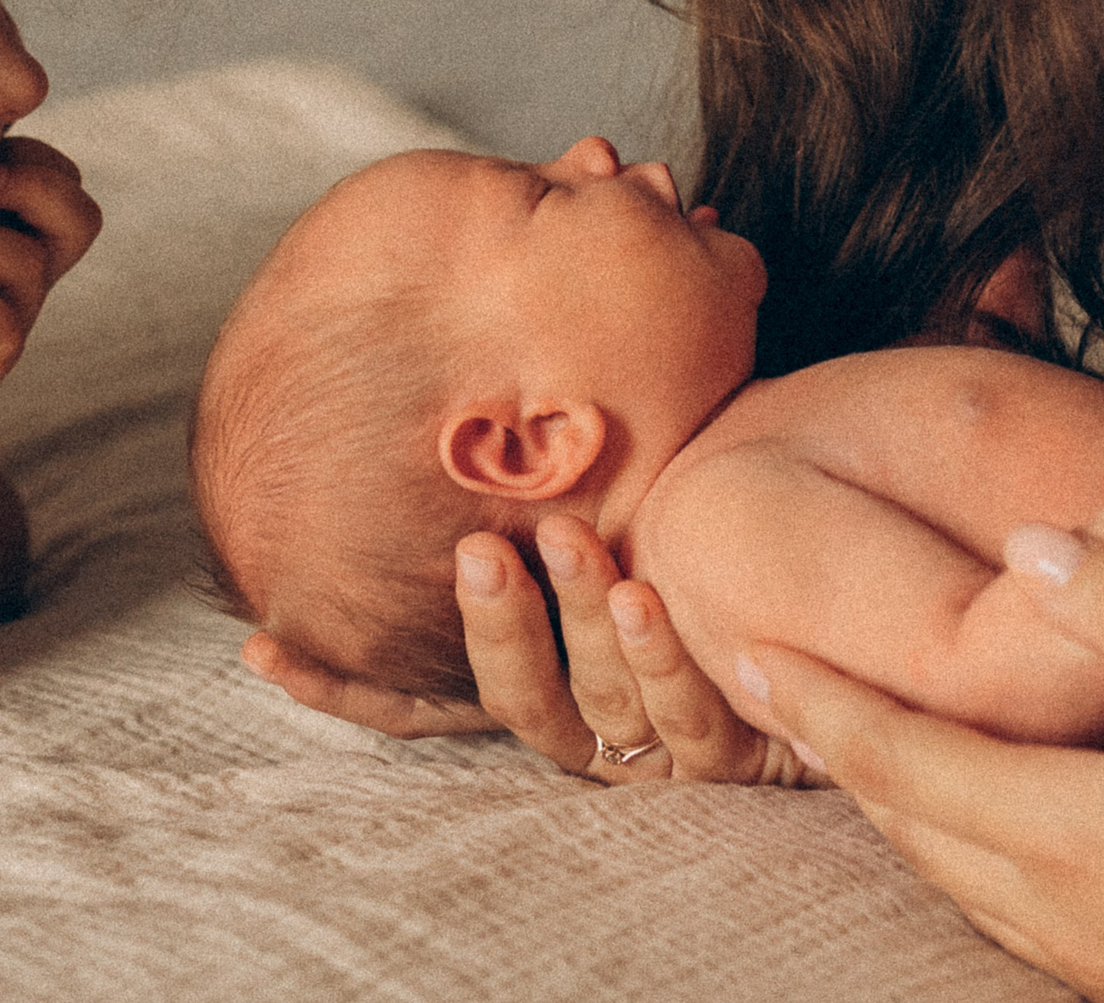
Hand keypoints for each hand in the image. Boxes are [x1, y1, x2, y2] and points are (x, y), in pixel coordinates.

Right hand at [240, 515, 801, 782]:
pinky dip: (662, 658)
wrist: (835, 595)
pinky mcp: (730, 753)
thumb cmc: (708, 532)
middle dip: (491, 623)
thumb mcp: (618, 496)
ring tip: (570, 544)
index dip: (343, 685)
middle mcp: (584, 722)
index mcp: (541, 676)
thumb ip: (538, 463)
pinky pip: (687, 720)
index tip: (267, 647)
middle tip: (475, 550)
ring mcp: (653, 745)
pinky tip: (648, 598)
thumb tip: (450, 350)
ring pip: (595, 703)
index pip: (418, 700)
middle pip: (512, 696)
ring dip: (575, 621)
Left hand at [742, 528, 1103, 1002]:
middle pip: (905, 824)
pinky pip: (1012, 916)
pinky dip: (960, 855)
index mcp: (1077, 828)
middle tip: (765, 682)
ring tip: (847, 739)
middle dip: (831, 749)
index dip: (813, 700)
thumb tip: (1027, 545)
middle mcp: (1069, 910)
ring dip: (890, 805)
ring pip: (953, 878)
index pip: (898, 758)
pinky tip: (971, 823)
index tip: (743, 648)